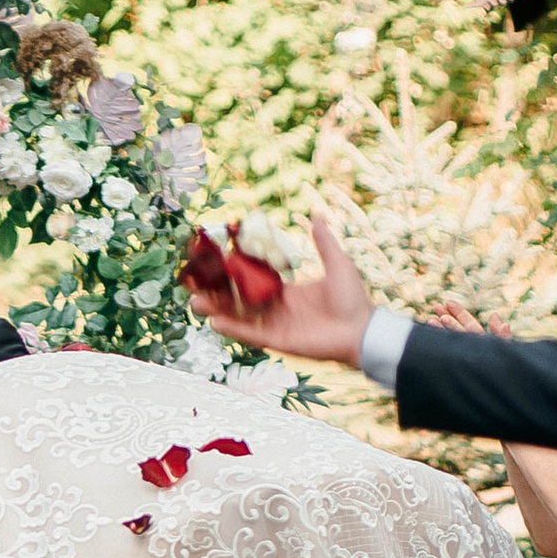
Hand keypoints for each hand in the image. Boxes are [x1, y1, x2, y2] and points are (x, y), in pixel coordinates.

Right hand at [189, 208, 374, 365]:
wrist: (361, 330)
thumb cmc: (353, 299)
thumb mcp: (338, 263)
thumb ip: (323, 242)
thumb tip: (316, 216)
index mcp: (288, 292)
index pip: (254, 280)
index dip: (236, 272)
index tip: (218, 261)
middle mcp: (277, 309)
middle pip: (239, 299)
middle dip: (217, 292)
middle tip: (195, 283)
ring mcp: (276, 325)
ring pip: (239, 317)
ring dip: (217, 310)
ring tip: (195, 302)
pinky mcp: (277, 341)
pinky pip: (250, 334)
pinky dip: (233, 329)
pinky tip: (214, 321)